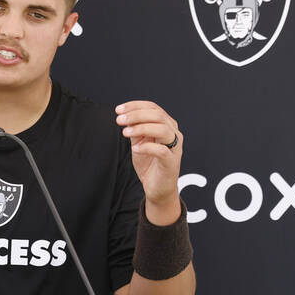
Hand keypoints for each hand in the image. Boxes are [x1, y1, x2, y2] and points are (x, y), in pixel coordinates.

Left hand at [116, 101, 182, 222]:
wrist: (157, 188)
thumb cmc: (150, 164)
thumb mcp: (139, 142)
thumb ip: (135, 130)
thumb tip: (125, 117)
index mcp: (166, 125)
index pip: (153, 108)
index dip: (135, 106)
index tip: (119, 109)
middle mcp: (174, 133)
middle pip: (158, 115)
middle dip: (136, 115)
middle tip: (119, 120)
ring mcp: (175, 147)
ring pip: (162, 129)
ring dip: (141, 128)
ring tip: (125, 132)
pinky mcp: (171, 162)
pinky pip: (161, 151)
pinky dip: (147, 147)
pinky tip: (135, 149)